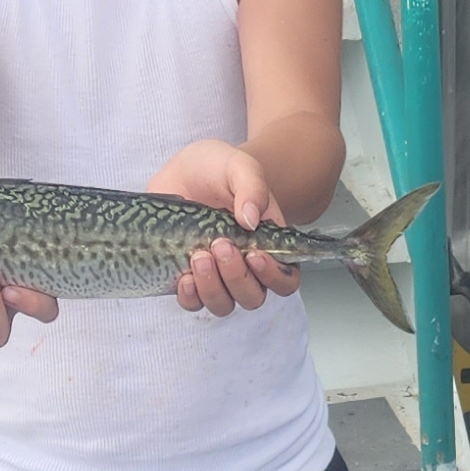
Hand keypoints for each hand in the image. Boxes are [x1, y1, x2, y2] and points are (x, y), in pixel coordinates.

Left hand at [148, 139, 301, 318]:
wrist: (183, 169)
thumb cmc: (218, 168)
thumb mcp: (239, 166)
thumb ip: (251, 187)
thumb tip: (251, 220)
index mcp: (268, 244)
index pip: (285, 279)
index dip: (273, 276)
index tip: (253, 255)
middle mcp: (245, 266)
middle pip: (253, 297)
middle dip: (237, 278)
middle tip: (219, 245)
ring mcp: (216, 274)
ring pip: (223, 304)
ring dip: (212, 288)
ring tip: (199, 256)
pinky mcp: (187, 275)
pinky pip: (192, 302)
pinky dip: (189, 296)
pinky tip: (183, 275)